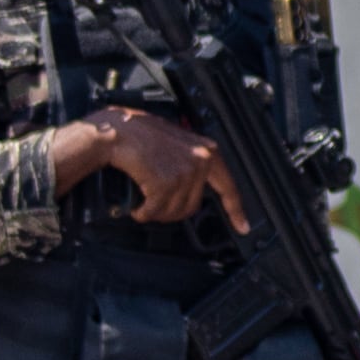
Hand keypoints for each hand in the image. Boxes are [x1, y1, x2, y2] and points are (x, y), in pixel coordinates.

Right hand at [49, 105, 248, 230]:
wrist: (116, 132)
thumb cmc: (139, 136)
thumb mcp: (177, 144)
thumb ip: (191, 162)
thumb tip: (194, 189)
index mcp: (207, 151)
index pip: (228, 186)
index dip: (236, 210)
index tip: (243, 227)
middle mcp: (201, 161)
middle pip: (193, 206)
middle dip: (172, 211)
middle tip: (155, 204)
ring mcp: (185, 172)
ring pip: (174, 211)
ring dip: (156, 212)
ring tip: (144, 201)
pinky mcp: (166, 182)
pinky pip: (156, 211)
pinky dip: (143, 213)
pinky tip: (137, 207)